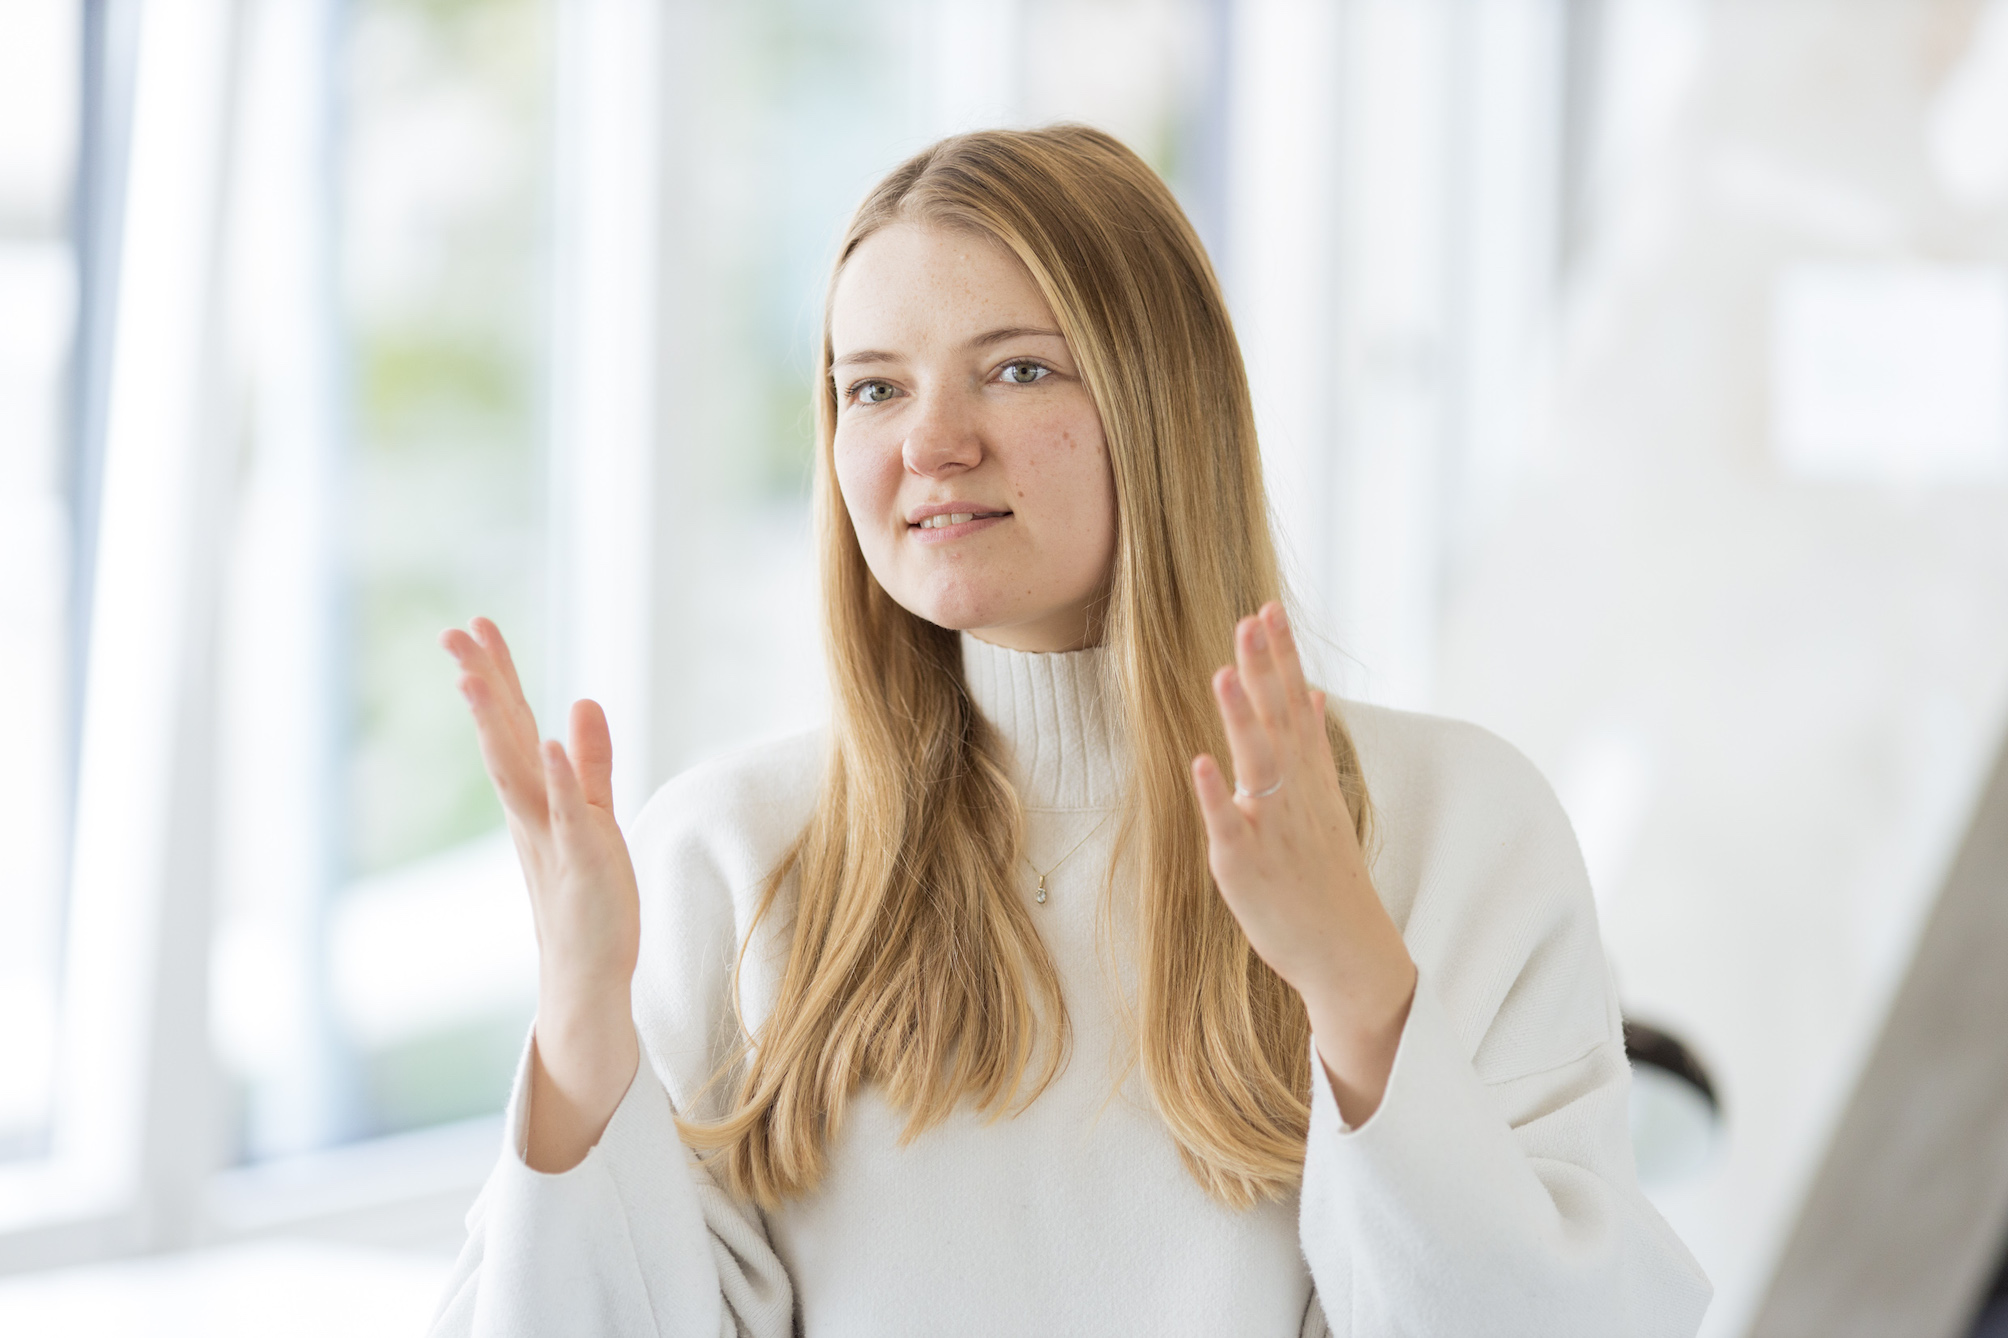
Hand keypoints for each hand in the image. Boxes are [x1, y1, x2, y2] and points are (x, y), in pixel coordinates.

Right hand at [441, 617, 639, 1170]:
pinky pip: (567, 813)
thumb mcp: (593, 815)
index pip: (511, 724)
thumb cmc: (591, 896)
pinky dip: (556, 777)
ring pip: (517, 770)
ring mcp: (552, 836)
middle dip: (483, 683)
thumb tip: (580, 703)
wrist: (588, 975)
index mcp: (534, 798)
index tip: (473, 624)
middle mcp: (532, 812)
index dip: (495, 675)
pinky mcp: (582, 861)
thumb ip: (589, 761)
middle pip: (503, 736)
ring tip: (476, 676)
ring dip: (497, 723)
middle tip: (456, 631)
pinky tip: (545, 740)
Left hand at [1190, 602, 1416, 1125]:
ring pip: (1258, 765)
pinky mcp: (1246, 867)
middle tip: (1253, 617)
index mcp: (1311, 780)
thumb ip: (1315, 747)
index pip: (1298, 706)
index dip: (1283, 659)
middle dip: (1266, 670)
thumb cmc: (1328, 880)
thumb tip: (1316, 693)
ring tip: (1224, 672)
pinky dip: (1218, 795)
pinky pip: (1230, 826)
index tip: (1269, 610)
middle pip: (1281, 722)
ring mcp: (1272, 830)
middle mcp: (1296, 797)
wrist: (1348, 955)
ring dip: (1242, 719)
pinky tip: (1201, 761)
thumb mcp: (1328, 805)